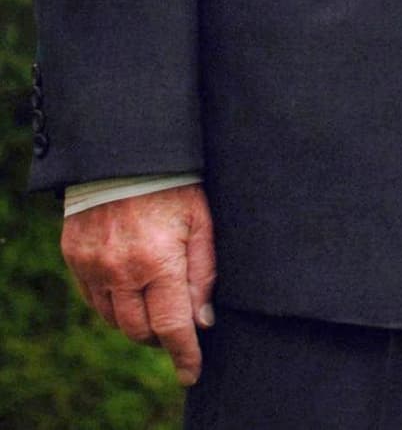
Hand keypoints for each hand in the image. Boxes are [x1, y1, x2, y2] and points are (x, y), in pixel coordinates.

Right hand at [61, 183, 215, 385]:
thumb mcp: (202, 220)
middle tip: (178, 327)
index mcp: (158, 261)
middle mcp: (120, 270)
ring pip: (114, 319)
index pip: (171, 325)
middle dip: (161, 336)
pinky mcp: (74, 258)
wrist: (125, 152)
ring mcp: (92, 266)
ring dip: (137, 321)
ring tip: (157, 303)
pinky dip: (114, 305)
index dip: (184, 354)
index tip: (192, 373)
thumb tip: (204, 320)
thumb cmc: (174, 183)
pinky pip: (94, 300)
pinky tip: (131, 290)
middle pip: (140, 330)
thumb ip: (204, 272)